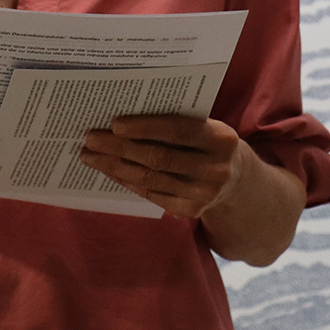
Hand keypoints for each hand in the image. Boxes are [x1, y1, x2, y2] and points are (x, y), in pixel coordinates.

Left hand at [79, 115, 244, 218]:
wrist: (239, 182)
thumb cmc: (210, 143)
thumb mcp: (208, 127)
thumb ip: (178, 121)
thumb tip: (125, 119)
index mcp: (220, 139)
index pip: (177, 131)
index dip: (145, 127)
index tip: (115, 123)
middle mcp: (214, 168)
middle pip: (158, 157)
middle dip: (119, 148)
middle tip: (91, 138)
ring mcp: (203, 193)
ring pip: (149, 178)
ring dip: (115, 166)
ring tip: (90, 155)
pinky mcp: (191, 210)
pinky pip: (151, 194)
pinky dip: (127, 180)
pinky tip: (110, 170)